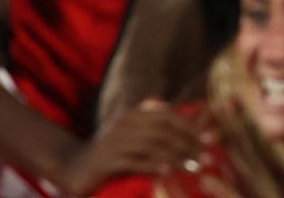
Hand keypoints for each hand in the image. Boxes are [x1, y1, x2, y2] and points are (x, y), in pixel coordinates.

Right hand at [53, 100, 205, 194]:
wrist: (74, 167)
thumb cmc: (110, 154)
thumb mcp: (133, 139)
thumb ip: (155, 132)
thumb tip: (190, 133)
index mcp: (133, 114)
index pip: (168, 115)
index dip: (190, 126)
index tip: (209, 140)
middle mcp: (125, 123)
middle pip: (164, 129)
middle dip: (188, 143)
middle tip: (207, 159)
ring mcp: (115, 141)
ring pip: (152, 145)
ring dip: (176, 156)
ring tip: (194, 168)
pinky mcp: (106, 160)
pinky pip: (133, 161)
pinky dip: (152, 165)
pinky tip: (167, 171)